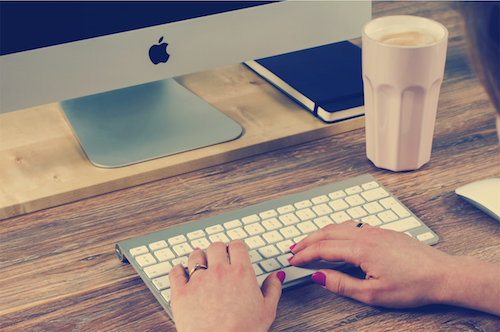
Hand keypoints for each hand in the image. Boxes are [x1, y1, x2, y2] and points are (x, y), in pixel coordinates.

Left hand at [169, 240, 284, 331]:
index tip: (235, 250)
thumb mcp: (267, 310)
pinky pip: (175, 272)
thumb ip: (273, 289)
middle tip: (218, 255)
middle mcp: (219, 271)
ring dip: (198, 256)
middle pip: (216, 247)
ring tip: (199, 259)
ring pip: (195, 256)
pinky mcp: (181, 292)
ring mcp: (198, 280)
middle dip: (218, 249)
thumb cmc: (243, 331)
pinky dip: (178, 269)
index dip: (236, 246)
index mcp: (241, 273)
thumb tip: (276, 276)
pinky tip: (180, 270)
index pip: (237, 246)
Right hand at [289, 220, 454, 308]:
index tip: (293, 260)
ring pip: (339, 226)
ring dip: (321, 233)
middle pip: (327, 232)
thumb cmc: (412, 285)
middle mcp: (366, 234)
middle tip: (293, 249)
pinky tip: (337, 237)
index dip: (304, 255)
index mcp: (360, 249)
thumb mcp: (373, 294)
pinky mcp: (384, 231)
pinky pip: (352, 225)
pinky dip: (336, 230)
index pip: (323, 248)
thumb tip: (319, 277)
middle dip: (307, 240)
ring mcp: (375, 230)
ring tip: (310, 242)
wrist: (442, 274)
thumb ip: (342, 284)